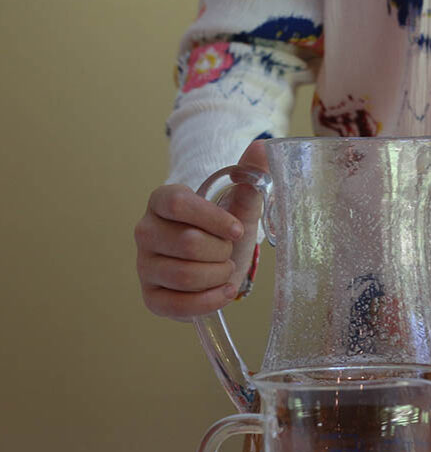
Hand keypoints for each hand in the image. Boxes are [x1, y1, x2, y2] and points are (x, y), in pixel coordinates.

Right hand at [135, 141, 265, 319]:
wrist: (216, 265)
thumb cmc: (223, 232)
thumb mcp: (239, 205)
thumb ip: (250, 176)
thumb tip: (264, 146)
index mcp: (162, 201)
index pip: (178, 203)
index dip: (214, 219)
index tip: (238, 230)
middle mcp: (145, 231)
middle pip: (187, 243)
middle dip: (222, 251)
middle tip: (229, 251)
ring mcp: (144, 266)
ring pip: (185, 275)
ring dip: (218, 275)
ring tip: (225, 270)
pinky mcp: (151, 297)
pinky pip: (178, 305)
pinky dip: (210, 301)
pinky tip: (225, 292)